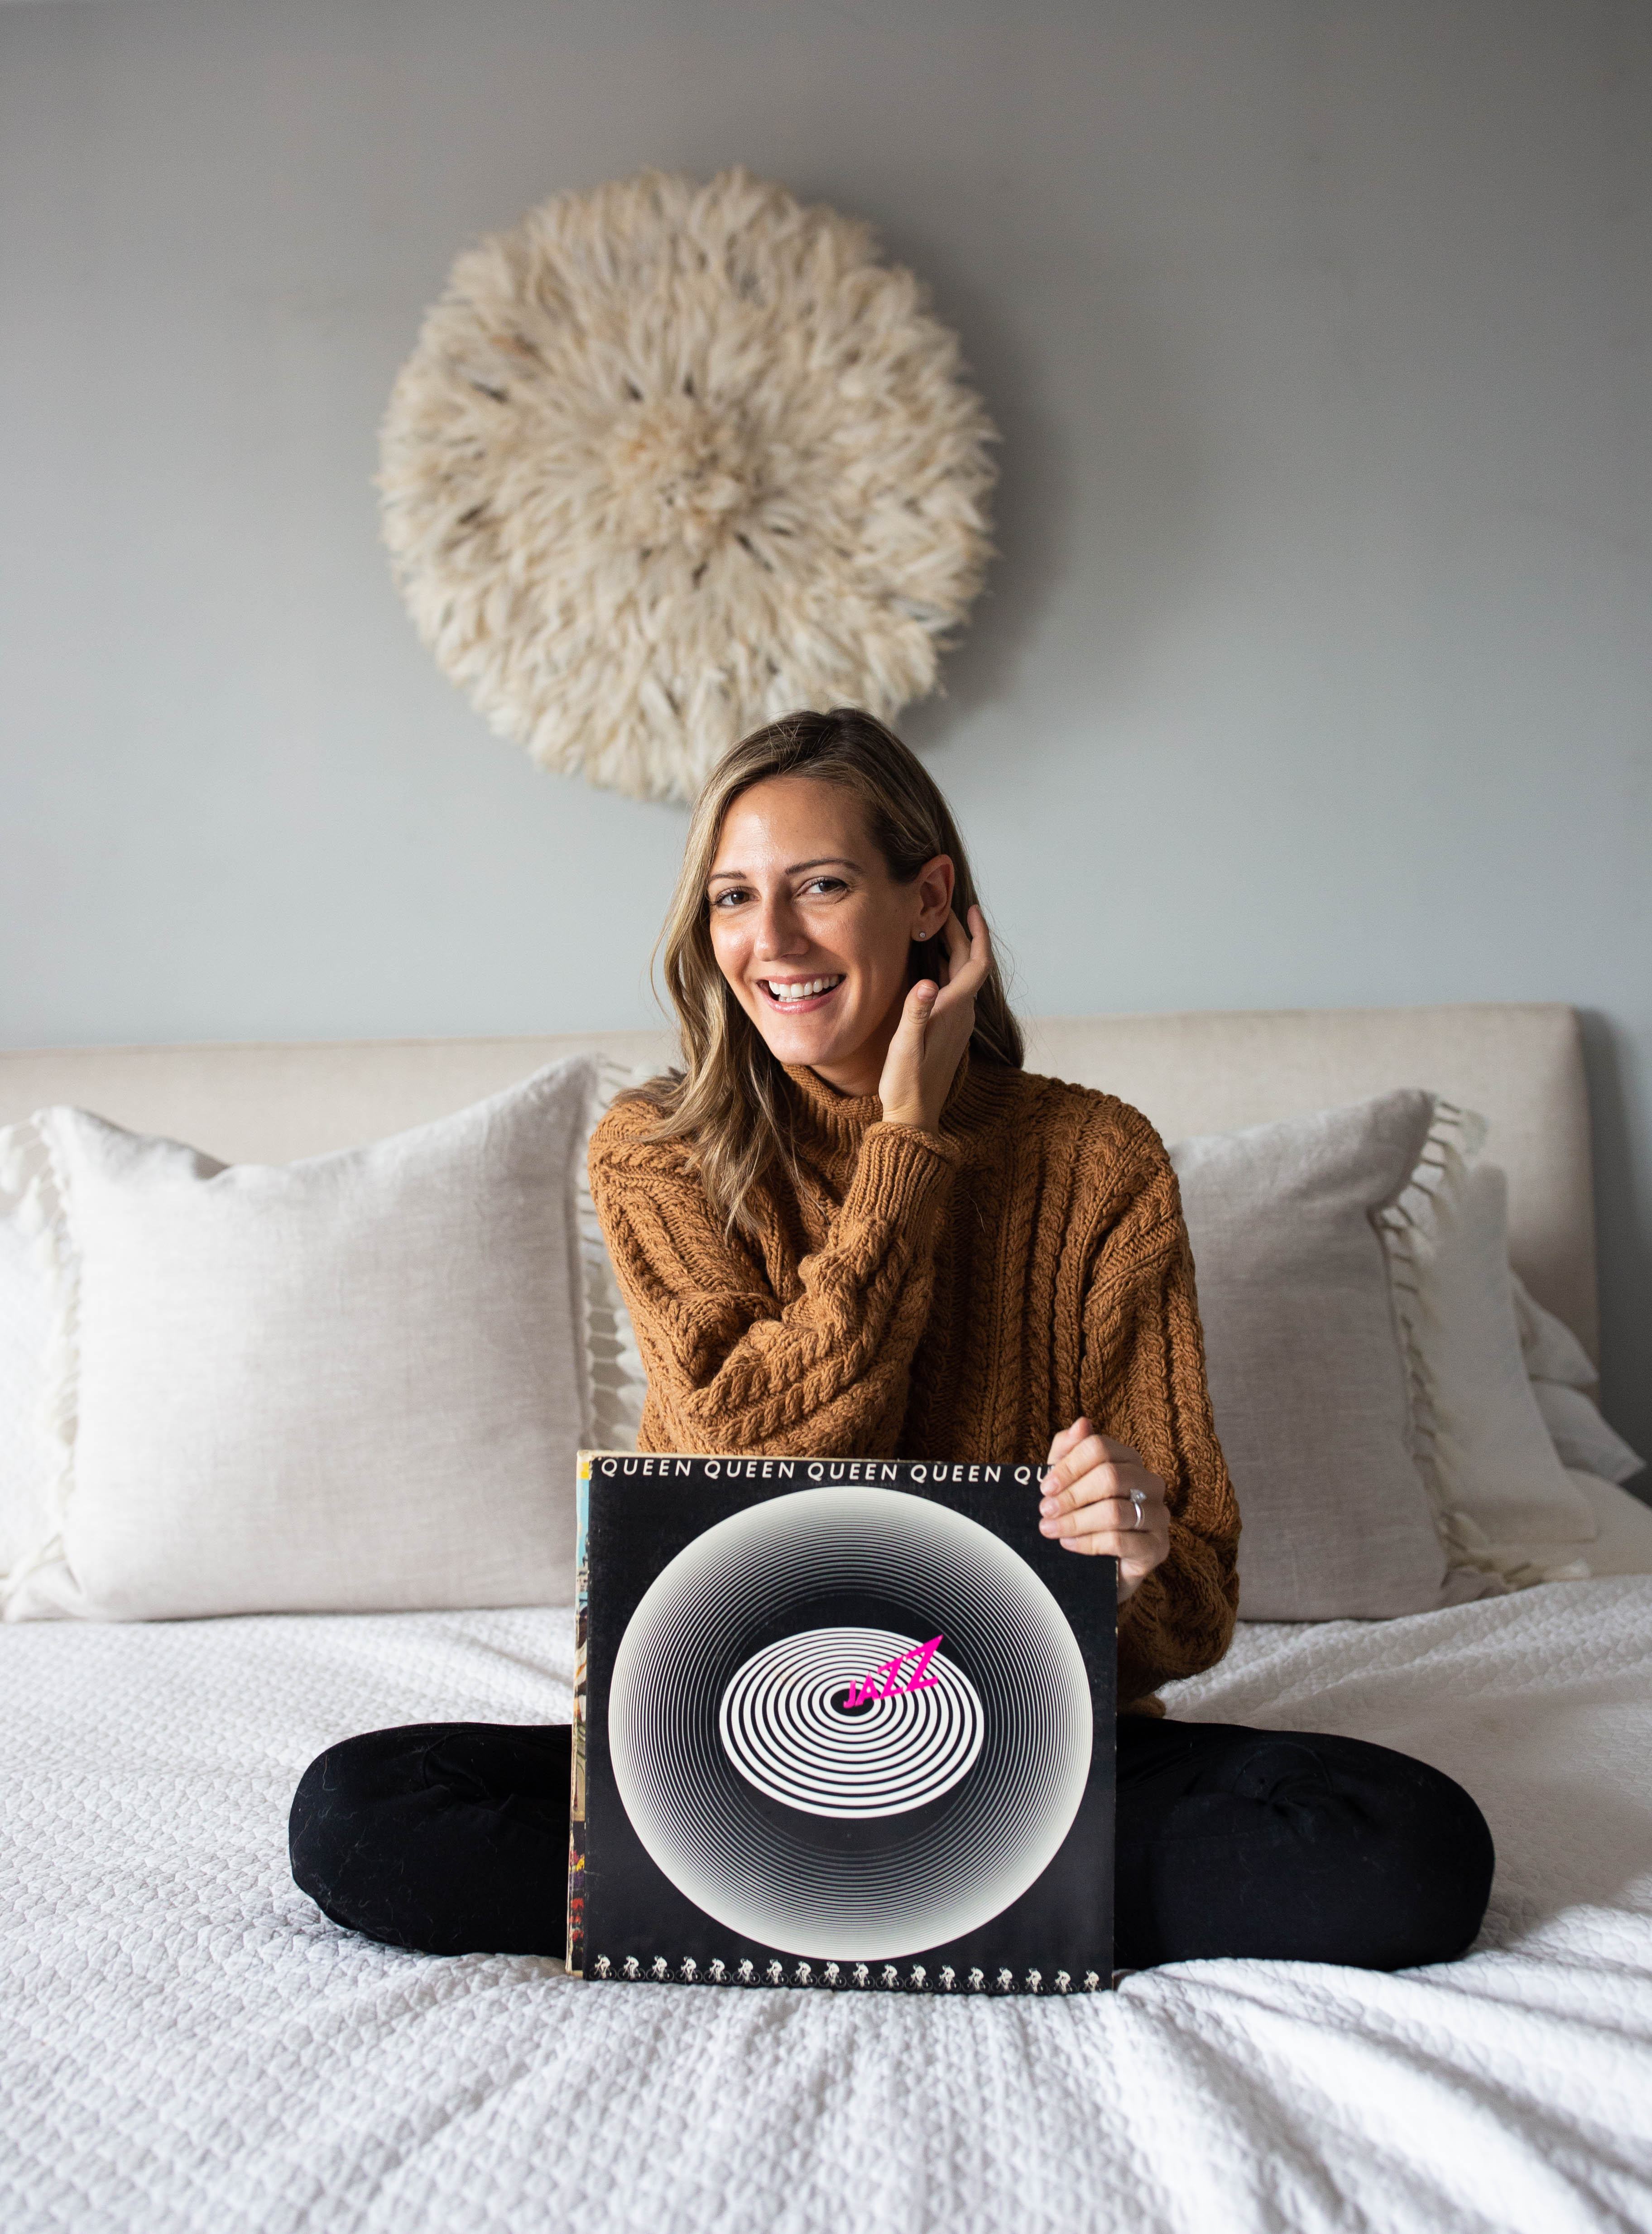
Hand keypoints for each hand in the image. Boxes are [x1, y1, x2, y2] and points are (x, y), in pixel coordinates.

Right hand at [876, 906, 991, 1132]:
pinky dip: (942, 968)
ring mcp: (956, 1021)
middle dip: (959, 934)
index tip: (970, 909)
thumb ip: (916, 1013)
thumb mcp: (906, 1046)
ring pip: (960, 976)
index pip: (976, 963)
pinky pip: (951, 989)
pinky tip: (927, 964)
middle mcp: (962, 1013)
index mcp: (955, 1011)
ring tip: (933, 928)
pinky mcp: (947, 1028)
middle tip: (941, 909)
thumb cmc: (907, 1081)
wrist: (914, 1113)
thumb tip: (926, 981)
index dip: (976, 934)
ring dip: (951, 950)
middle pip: (968, 964)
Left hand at [1038, 1417, 1169, 1603]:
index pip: (1100, 1447)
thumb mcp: (1068, 1483)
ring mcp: (1158, 1516)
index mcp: (1130, 1461)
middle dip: (1071, 1495)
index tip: (1045, 1486)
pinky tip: (1069, 1545)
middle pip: (1110, 1476)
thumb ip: (1068, 1452)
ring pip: (1115, 1511)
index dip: (1069, 1466)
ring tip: (1051, 1530)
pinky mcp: (1158, 1549)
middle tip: (1045, 1510)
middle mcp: (1150, 1484)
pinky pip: (1121, 1541)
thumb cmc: (1083, 1517)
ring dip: (1076, 1521)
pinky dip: (1089, 1543)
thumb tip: (1081, 1423)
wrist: (1098, 1568)